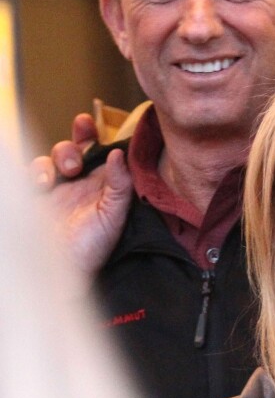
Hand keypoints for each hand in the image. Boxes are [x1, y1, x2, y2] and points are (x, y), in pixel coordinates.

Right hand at [30, 113, 132, 276]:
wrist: (62, 274)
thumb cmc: (92, 249)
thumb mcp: (113, 216)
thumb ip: (119, 184)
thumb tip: (118, 153)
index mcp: (102, 184)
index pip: (98, 151)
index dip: (92, 135)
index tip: (86, 123)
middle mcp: (79, 184)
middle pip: (72, 150)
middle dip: (71, 147)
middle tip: (74, 165)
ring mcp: (56, 190)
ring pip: (51, 159)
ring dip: (54, 160)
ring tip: (59, 177)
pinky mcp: (36, 198)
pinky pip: (31, 173)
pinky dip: (35, 172)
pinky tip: (42, 185)